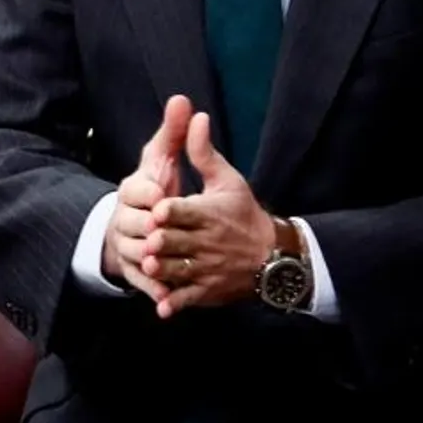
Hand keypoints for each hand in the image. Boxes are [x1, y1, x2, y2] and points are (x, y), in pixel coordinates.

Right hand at [101, 95, 190, 301]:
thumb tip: (183, 99)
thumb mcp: (163, 160)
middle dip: (144, 228)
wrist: (141, 225)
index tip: (162, 194)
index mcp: (132, 190)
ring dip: (145, 259)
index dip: (148, 193)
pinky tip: (166, 298)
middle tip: (160, 233)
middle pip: (129, 222)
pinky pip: (141, 281)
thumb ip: (174, 132)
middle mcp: (124, 218)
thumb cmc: (155, 189)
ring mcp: (126, 245)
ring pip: (132, 252)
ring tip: (160, 265)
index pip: (134, 189)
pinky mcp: (134, 271)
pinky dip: (153, 290)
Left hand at [146, 111, 276, 318]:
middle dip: (164, 242)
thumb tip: (195, 115)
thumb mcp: (228, 180)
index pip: (186, 212)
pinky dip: (175, 303)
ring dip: (165, 271)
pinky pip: (189, 298)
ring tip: (149, 266)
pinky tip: (161, 306)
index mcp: (210, 214)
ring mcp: (207, 269)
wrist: (273, 255)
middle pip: (180, 242)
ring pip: (181, 271)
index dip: (170, 212)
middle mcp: (208, 243)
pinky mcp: (207, 290)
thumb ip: (204, 152)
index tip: (157, 211)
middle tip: (149, 241)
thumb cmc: (244, 213)